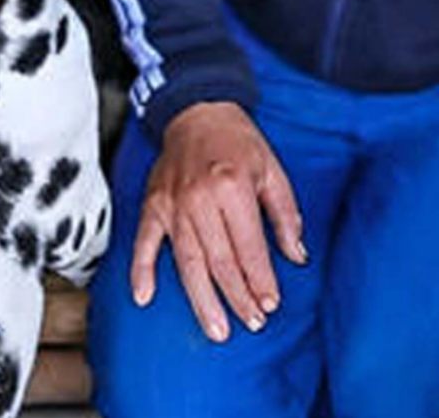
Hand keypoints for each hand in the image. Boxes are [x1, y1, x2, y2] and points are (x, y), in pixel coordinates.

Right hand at [130, 101, 305, 341]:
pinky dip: (141, 271)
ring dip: (202, 300)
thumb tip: (297, 256)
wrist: (198, 109)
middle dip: (238, 297)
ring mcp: (173, 204)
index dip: (261, 279)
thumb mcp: (272, 170)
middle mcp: (201, 198)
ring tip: (217, 329)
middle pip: (220, 261)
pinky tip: (144, 297)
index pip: (249, 246)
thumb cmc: (238, 141)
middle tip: (251, 323)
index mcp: (233, 187)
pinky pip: (145, 243)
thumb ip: (286, 215)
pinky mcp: (153, 205)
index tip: (270, 305)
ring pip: (188, 262)